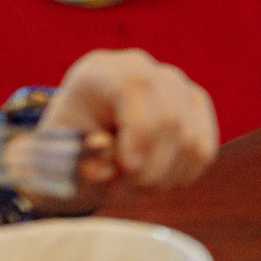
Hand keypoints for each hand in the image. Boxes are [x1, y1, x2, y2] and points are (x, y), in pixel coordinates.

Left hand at [36, 49, 217, 211]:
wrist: (86, 128)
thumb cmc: (65, 141)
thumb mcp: (56, 149)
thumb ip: (75, 154)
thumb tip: (103, 154)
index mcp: (105, 71)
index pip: (139, 90)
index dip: (140, 133)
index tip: (129, 170)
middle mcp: (152, 72)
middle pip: (171, 121)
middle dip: (151, 169)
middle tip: (125, 189)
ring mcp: (181, 88)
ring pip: (192, 142)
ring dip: (165, 177)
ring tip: (135, 184)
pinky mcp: (199, 109)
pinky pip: (203, 152)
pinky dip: (180, 175)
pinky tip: (154, 177)